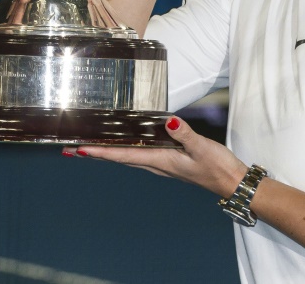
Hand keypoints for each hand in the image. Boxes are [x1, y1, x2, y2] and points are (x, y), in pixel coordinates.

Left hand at [65, 117, 247, 198]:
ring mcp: (161, 164)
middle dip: (95, 153)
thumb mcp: (202, 147)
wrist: (232, 183)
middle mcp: (156, 164)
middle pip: (119, 157)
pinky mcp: (169, 160)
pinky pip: (140, 154)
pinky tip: (122, 143)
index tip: (79, 150)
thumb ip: (184, 134)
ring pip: (128, 156)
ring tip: (89, 146)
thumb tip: (168, 121)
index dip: (99, 152)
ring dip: (107, 152)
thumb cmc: (218, 167)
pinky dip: (125, 149)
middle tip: (72, 149)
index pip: (123, 156)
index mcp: (160, 161)